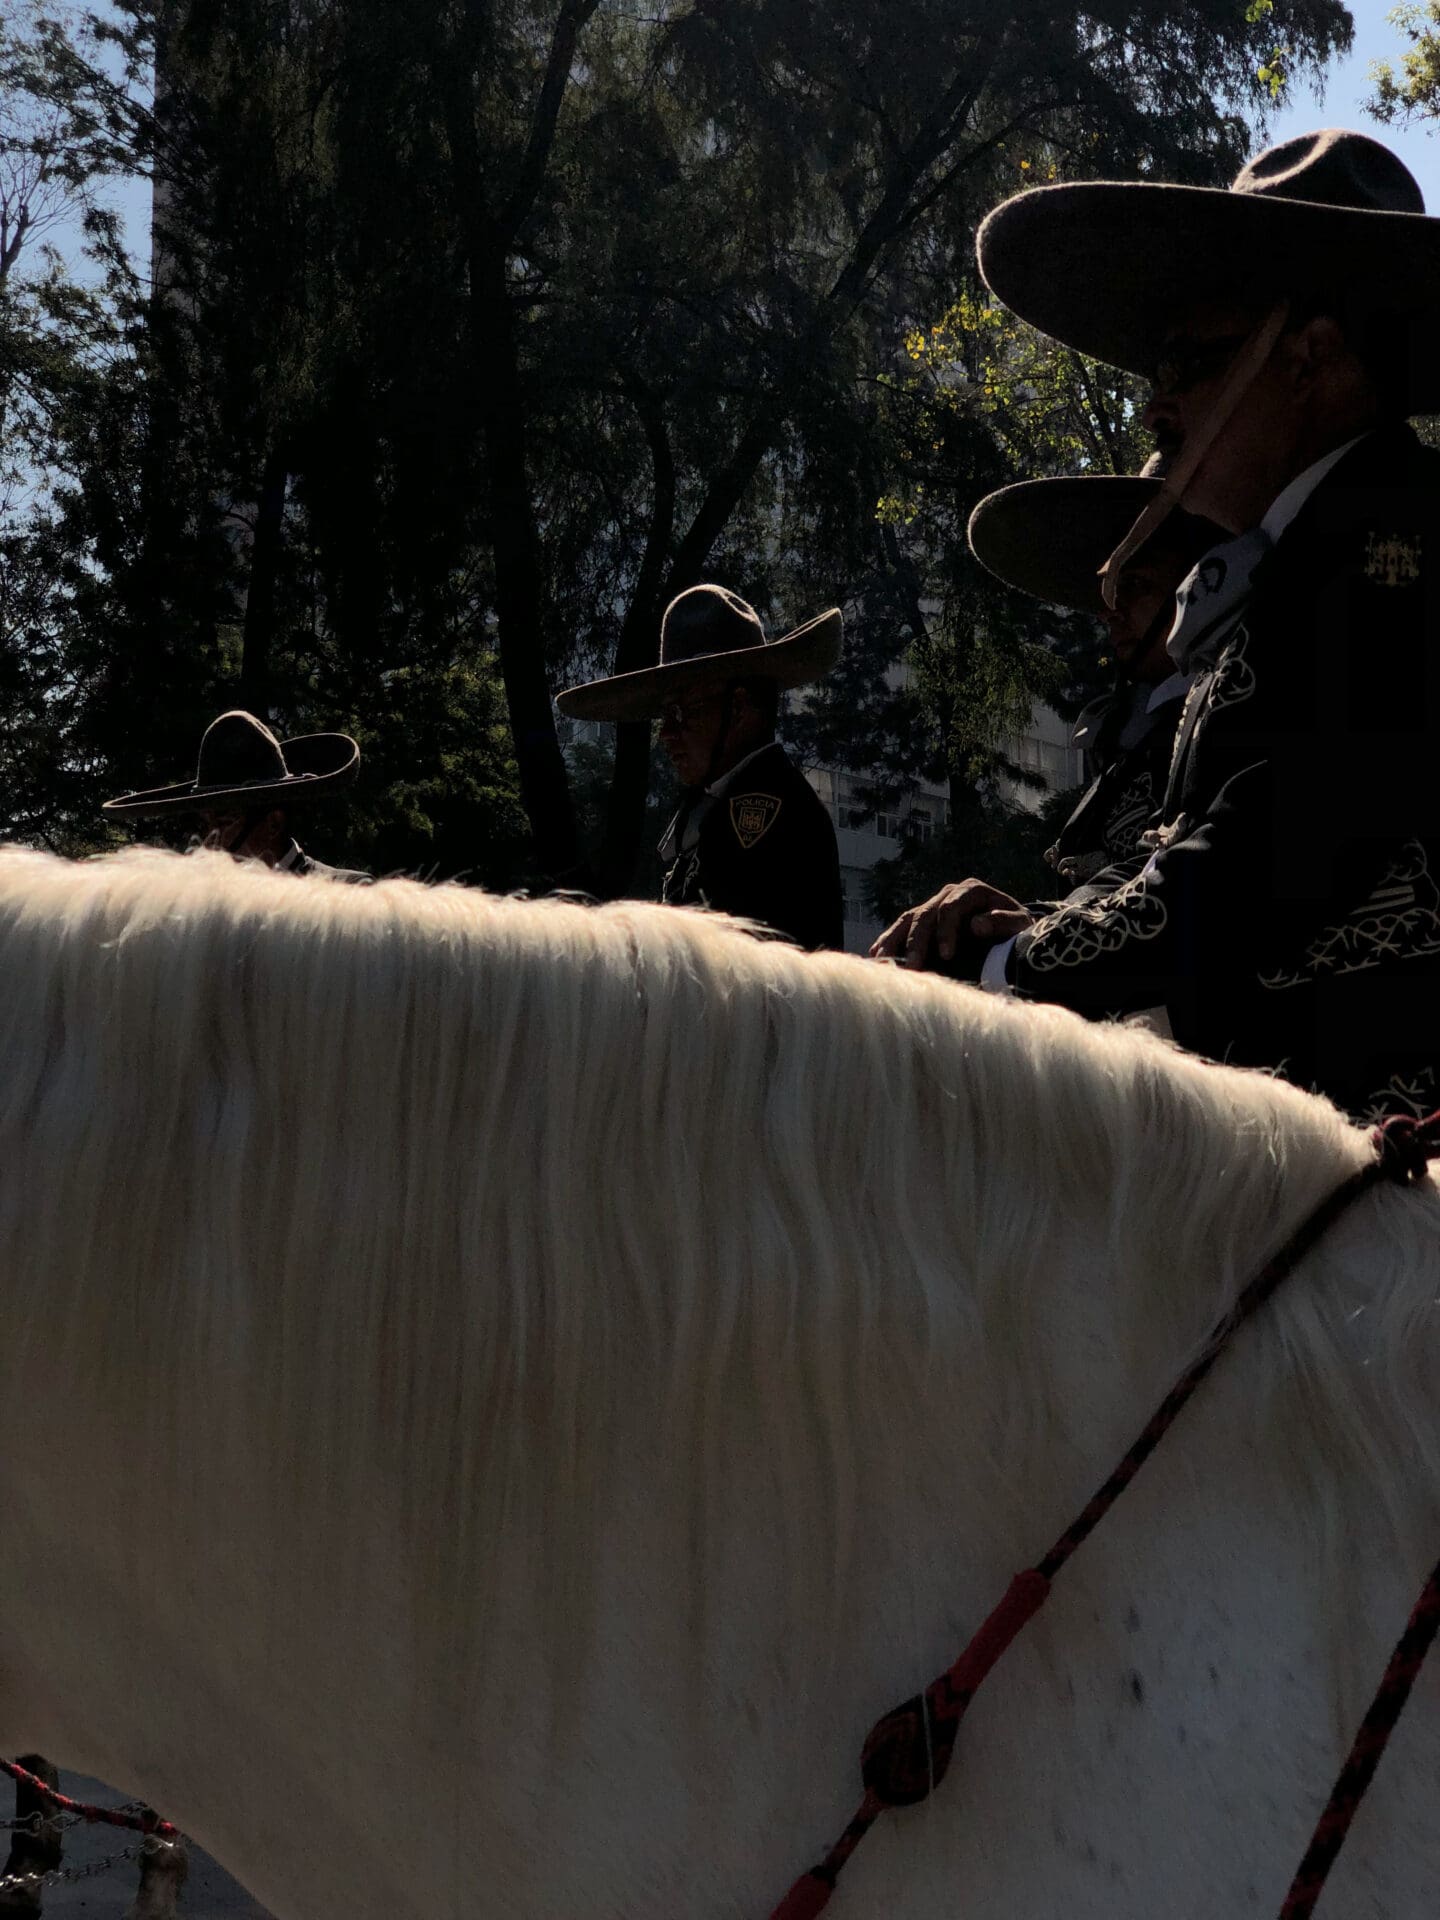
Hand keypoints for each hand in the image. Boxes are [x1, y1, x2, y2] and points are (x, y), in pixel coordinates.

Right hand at [869, 879, 1032, 969]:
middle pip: (925, 915)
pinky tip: (875, 955)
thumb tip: (977, 925)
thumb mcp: (1020, 925)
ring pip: (908, 920)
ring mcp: (933, 905)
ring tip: (883, 961)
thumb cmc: (1017, 929)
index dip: (946, 931)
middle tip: (912, 968)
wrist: (1011, 929)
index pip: (951, 908)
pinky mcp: (923, 920)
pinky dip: (889, 940)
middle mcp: (948, 894)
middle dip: (917, 942)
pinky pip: (902, 927)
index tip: (945, 956)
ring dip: (894, 941)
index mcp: (971, 890)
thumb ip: (1003, 922)